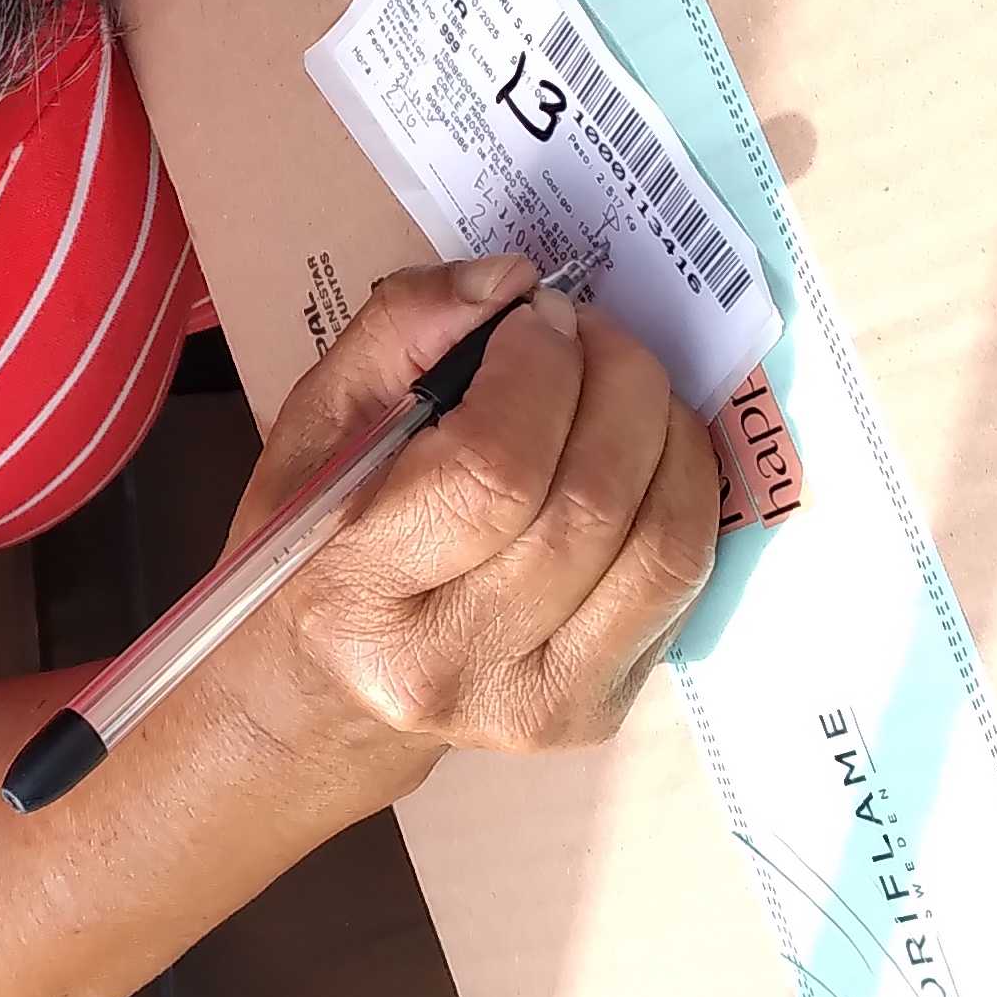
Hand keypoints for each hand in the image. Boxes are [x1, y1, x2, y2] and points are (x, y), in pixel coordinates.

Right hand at [233, 256, 724, 757]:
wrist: (324, 694)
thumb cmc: (314, 544)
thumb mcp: (316, 429)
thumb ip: (397, 334)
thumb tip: (511, 280)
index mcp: (355, 592)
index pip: (492, 473)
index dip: (538, 372)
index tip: (533, 320)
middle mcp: (448, 664)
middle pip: (588, 503)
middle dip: (613, 382)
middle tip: (587, 335)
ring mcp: (534, 706)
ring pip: (659, 545)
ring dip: (664, 432)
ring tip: (623, 385)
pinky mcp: (594, 716)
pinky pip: (681, 582)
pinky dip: (682, 494)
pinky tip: (640, 456)